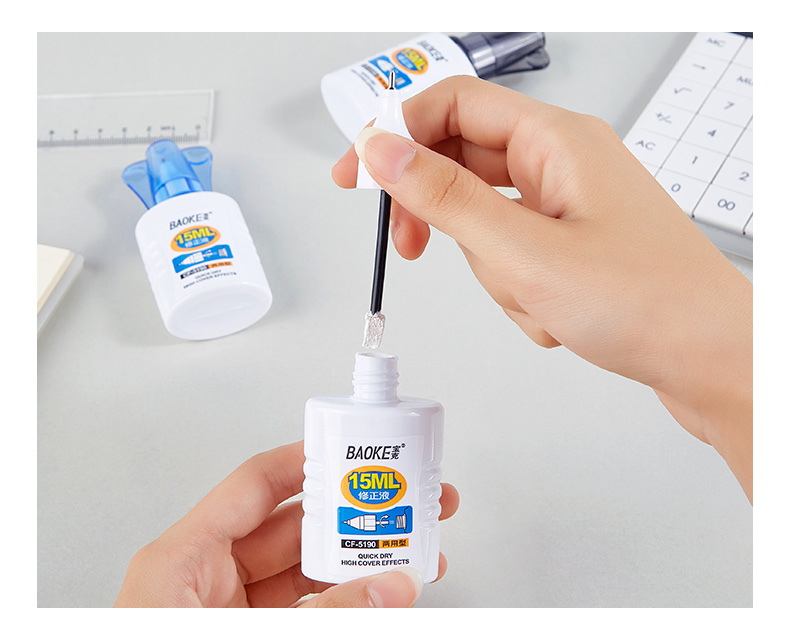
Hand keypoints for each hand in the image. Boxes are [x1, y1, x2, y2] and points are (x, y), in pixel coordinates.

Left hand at [114, 441, 459, 606]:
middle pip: (291, 526)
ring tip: (407, 551)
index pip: (256, 484)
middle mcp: (204, 579)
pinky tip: (379, 595)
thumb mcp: (250, 634)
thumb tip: (391, 585)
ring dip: (356, 562)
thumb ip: (328, 611)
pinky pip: (303, 605)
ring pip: (303, 570)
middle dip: (351, 516)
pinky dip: (342, 600)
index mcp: (183, 559)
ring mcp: (226, 611)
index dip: (309, 460)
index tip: (355, 451)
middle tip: (399, 504)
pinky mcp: (247, 634)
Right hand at [333, 76, 751, 501]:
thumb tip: (381, 150)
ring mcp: (570, 206)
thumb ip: (442, 196)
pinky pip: (513, 256)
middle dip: (441, 215)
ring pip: (486, 221)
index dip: (395, 136)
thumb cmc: (645, 303)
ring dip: (492, 269)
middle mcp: (563, 163)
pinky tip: (554, 316)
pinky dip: (518, 289)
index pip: (451, 106)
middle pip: (463, 162)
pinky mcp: (574, 246)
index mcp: (555, 139)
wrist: (711, 361)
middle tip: (413, 248)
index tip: (358, 177)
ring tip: (534, 297)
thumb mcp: (521, 250)